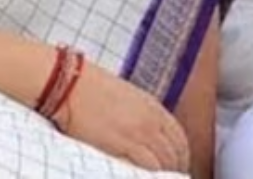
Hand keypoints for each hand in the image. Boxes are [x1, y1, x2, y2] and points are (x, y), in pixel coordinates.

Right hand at [54, 62, 190, 172]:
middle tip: (173, 178)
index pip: (179, 138)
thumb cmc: (91, 89)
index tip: (178, 166)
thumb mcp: (126, 97)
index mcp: (153, 107)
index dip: (181, 155)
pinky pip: (147, 167)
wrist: (70, 84)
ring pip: (164, 163)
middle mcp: (150, 121)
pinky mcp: (122, 145)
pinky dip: (151, 176)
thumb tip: (147, 133)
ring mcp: (138, 133)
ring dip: (164, 175)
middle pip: (175, 153)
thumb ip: (141, 114)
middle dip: (176, 169)